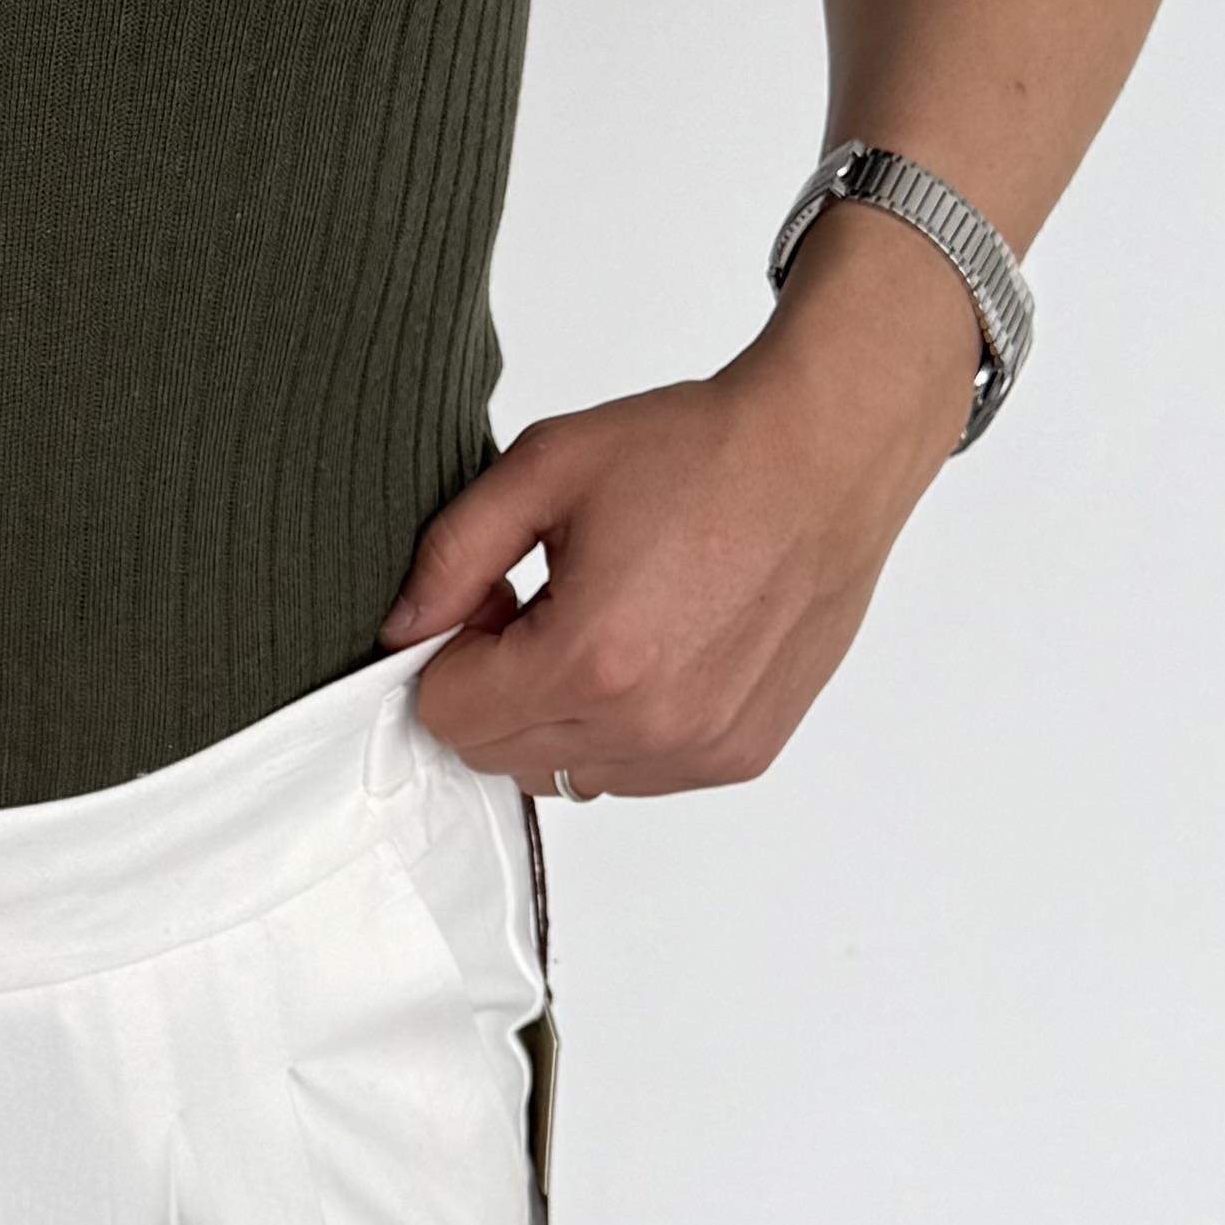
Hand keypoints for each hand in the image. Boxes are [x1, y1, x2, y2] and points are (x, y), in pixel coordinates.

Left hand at [379, 202, 981, 797]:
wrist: (825, 454)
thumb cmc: (701, 450)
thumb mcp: (547, 467)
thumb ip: (451, 554)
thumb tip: (400, 632)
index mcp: (591, 656)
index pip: (448, 716)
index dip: (451, 652)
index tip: (492, 598)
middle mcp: (649, 722)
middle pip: (497, 756)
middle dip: (496, 685)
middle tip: (544, 604)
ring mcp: (698, 749)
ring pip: (562, 774)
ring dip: (557, 714)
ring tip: (608, 622)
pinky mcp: (738, 754)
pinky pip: (632, 773)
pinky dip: (620, 726)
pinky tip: (657, 648)